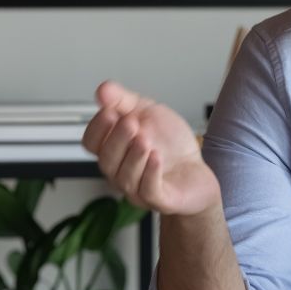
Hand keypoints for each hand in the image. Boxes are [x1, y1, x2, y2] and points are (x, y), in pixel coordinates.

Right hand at [82, 80, 219, 216]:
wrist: (198, 168)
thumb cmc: (170, 143)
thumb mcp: (148, 112)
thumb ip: (124, 100)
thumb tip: (103, 90)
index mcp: (114, 150)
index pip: (92, 142)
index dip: (97, 128)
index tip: (109, 111)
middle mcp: (120, 171)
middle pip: (106, 160)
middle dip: (117, 140)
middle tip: (130, 123)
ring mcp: (138, 188)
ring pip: (125, 177)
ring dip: (134, 156)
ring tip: (144, 139)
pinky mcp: (161, 199)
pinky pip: (149, 190)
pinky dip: (150, 173)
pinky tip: (156, 157)